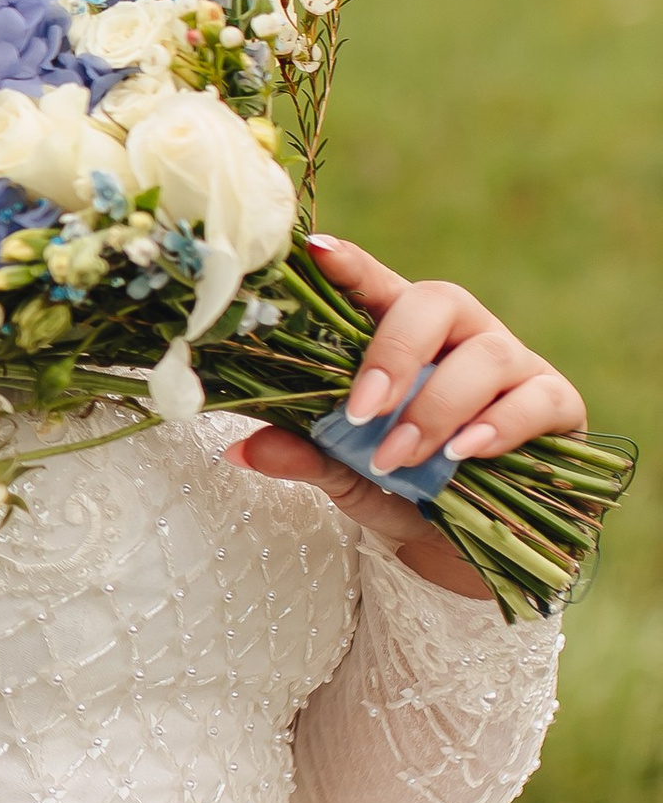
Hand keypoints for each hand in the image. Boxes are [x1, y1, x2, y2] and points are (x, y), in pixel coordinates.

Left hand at [233, 232, 585, 601]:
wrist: (468, 549)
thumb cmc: (405, 488)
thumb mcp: (349, 476)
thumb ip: (307, 455)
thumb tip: (243, 448)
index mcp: (406, 336)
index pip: (379, 288)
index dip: (354, 266)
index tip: (318, 253)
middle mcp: (463, 335)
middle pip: (438, 302)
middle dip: (396, 353)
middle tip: (362, 409)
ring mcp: (515, 364)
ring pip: (486, 356)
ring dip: (437, 408)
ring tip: (398, 458)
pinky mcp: (558, 404)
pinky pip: (535, 400)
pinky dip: (499, 426)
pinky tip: (466, 454)